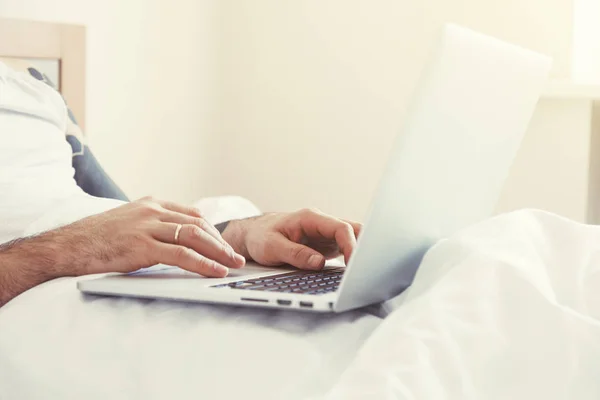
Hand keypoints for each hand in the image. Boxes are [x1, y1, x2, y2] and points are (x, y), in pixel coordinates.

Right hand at [50, 197, 245, 277]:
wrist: (66, 246)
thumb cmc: (96, 239)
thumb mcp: (129, 224)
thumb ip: (152, 227)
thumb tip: (176, 241)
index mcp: (151, 204)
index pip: (192, 215)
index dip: (212, 231)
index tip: (224, 245)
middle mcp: (152, 210)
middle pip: (198, 224)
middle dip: (220, 243)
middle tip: (236, 258)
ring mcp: (147, 226)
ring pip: (194, 236)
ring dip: (218, 252)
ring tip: (232, 266)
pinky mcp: (142, 245)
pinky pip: (181, 254)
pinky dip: (202, 263)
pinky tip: (214, 272)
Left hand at [221, 208, 360, 269]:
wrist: (254, 234)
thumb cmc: (260, 237)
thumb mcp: (271, 247)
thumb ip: (295, 254)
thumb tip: (319, 263)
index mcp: (310, 218)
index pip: (341, 227)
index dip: (352, 245)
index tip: (354, 264)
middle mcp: (322, 224)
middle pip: (353, 230)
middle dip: (364, 248)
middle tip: (367, 269)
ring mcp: (326, 234)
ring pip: (353, 239)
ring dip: (360, 253)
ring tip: (365, 273)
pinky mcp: (326, 245)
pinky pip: (346, 249)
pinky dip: (353, 259)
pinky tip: (356, 273)